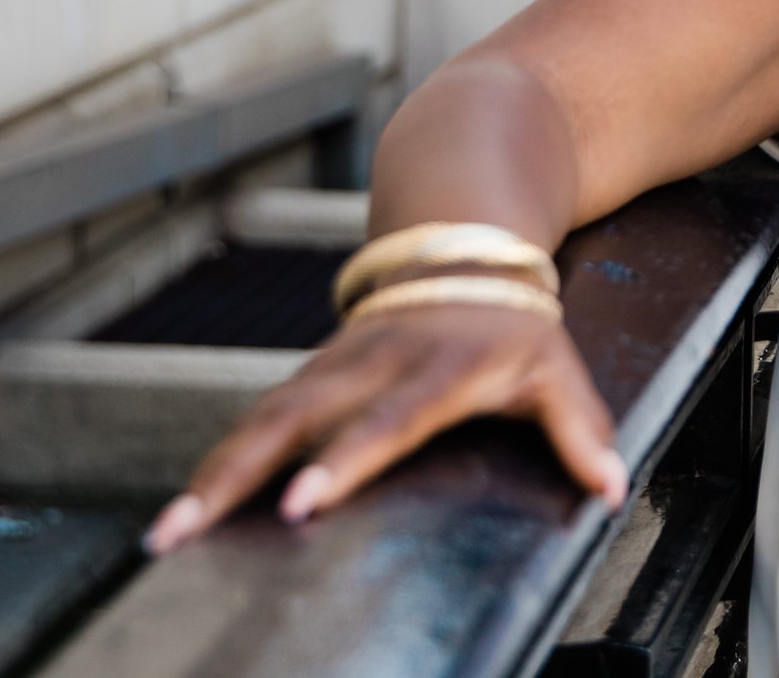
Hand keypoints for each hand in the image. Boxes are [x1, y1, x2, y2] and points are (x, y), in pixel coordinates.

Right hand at [141, 299, 627, 552]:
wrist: (461, 243)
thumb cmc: (512, 322)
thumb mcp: (554, 365)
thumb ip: (579, 428)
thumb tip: (612, 489)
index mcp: (436, 364)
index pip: (388, 417)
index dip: (346, 456)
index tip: (301, 500)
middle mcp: (372, 362)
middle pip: (295, 418)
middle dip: (237, 473)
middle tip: (186, 528)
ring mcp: (332, 366)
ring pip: (261, 419)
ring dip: (212, 474)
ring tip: (166, 534)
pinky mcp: (308, 376)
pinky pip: (255, 420)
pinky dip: (218, 462)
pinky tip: (182, 513)